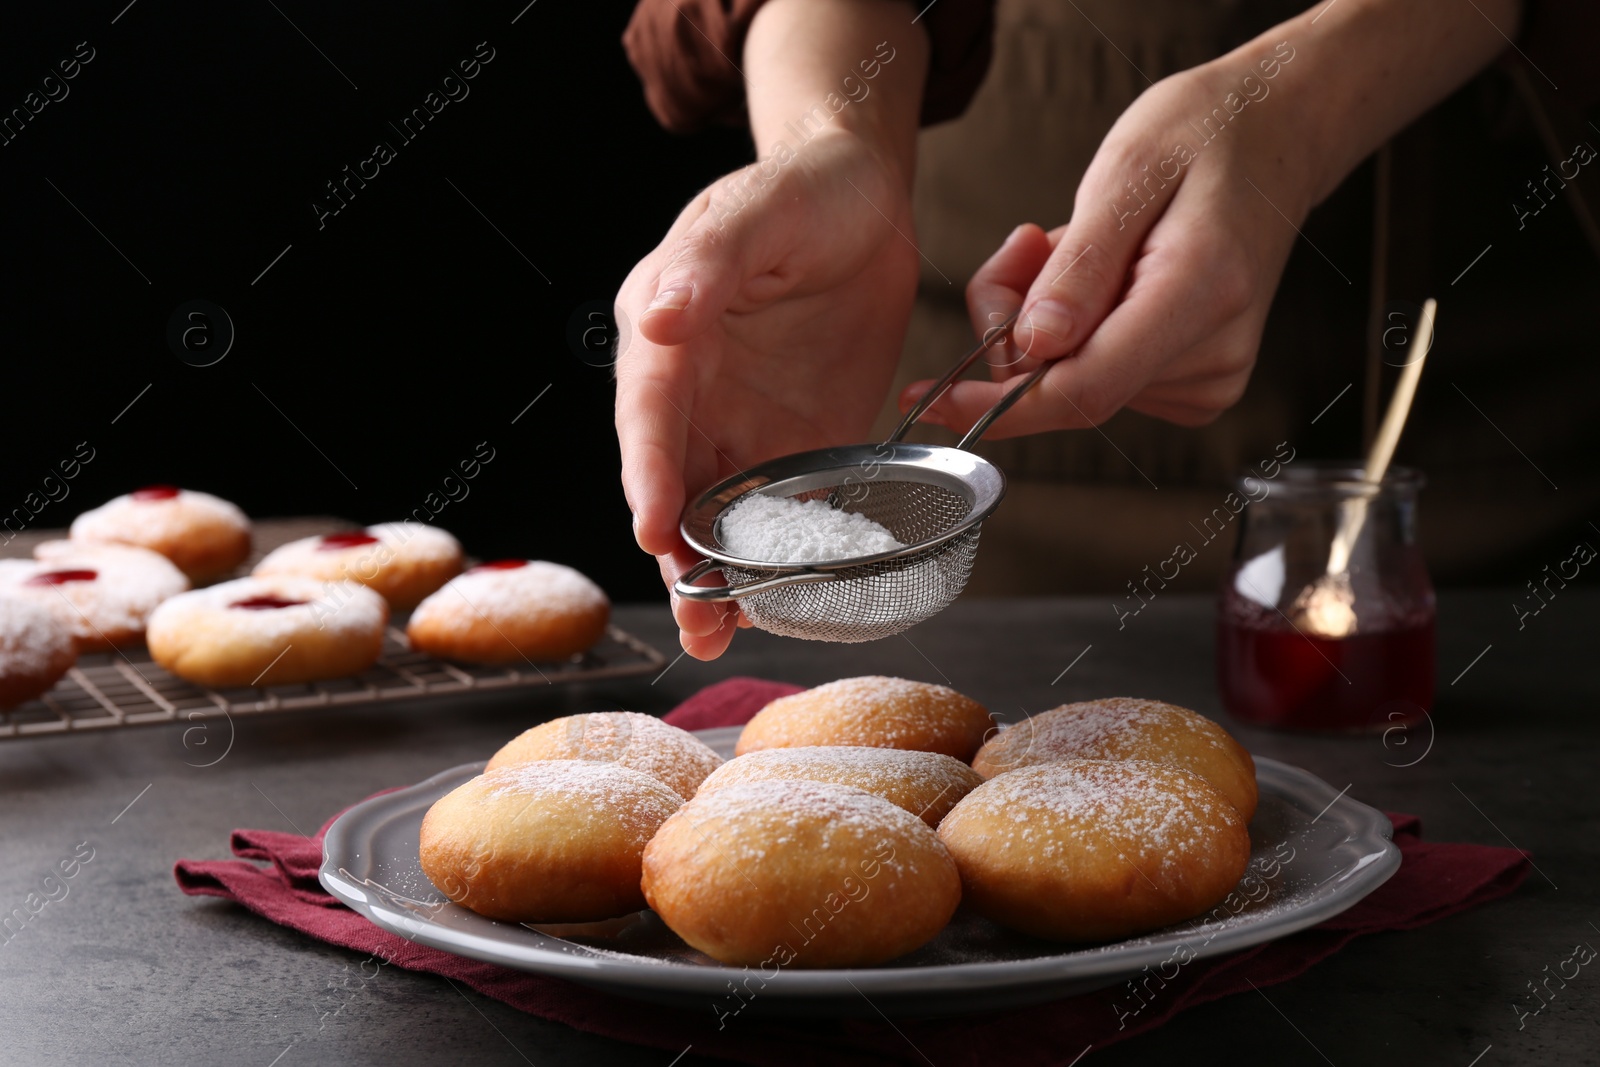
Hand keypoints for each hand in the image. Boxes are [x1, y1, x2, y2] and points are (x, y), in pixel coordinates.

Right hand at [615, 127, 920, 658]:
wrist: (866, 199)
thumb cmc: (799, 192)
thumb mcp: (752, 212)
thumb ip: (705, 265)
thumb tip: (658, 319)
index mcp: (667, 336)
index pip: (649, 414)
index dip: (649, 474)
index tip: (652, 529)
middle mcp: (695, 393)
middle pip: (677, 482)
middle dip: (679, 554)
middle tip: (693, 617)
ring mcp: (744, 425)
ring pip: (723, 512)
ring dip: (721, 574)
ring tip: (722, 634)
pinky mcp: (799, 444)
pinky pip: (788, 509)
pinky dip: (783, 557)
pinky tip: (783, 604)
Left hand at [903, 48, 1318, 434]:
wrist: (1277, 134)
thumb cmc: (1204, 135)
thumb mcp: (1126, 170)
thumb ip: (1078, 266)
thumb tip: (1032, 348)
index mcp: (1202, 292)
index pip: (1084, 389)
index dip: (997, 403)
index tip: (932, 400)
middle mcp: (1212, 353)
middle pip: (1066, 386)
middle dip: (1013, 330)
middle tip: (1024, 246)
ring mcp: (1209, 377)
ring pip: (1075, 382)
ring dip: (1043, 324)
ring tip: (1079, 245)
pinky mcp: (1196, 385)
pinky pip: (1100, 375)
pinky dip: (1074, 332)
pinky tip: (1102, 276)